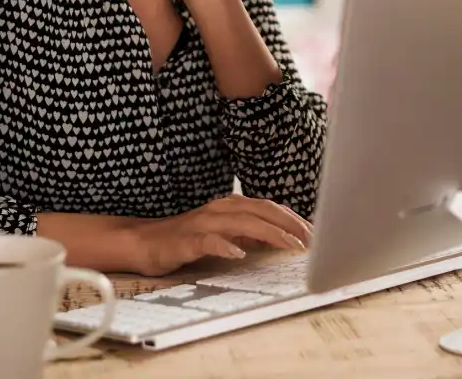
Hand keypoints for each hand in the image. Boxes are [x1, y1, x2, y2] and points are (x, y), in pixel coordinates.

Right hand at [130, 194, 311, 276]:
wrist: (145, 242)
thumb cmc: (188, 238)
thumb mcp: (227, 234)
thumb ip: (252, 233)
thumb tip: (283, 236)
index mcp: (232, 206)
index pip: (270, 208)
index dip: (294, 219)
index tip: (316, 233)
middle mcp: (220, 209)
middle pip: (262, 211)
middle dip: (290, 225)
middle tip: (312, 241)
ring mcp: (203, 223)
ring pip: (242, 223)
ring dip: (269, 233)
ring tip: (290, 245)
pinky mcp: (186, 240)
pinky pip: (208, 241)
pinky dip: (225, 245)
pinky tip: (239, 254)